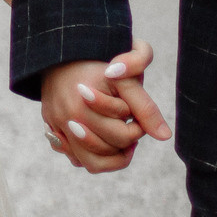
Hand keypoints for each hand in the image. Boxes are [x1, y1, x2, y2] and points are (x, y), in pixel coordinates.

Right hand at [38, 40, 170, 173]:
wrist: (65, 53)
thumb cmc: (101, 61)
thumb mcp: (127, 77)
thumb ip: (145, 106)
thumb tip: (165, 136)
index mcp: (88, 100)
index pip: (126, 135)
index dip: (139, 126)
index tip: (135, 112)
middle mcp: (70, 115)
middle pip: (109, 149)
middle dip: (126, 139)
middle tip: (129, 123)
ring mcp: (59, 125)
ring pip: (92, 163)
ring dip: (111, 155)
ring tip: (119, 139)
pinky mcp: (52, 130)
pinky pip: (76, 159)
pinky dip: (92, 155)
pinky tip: (101, 140)